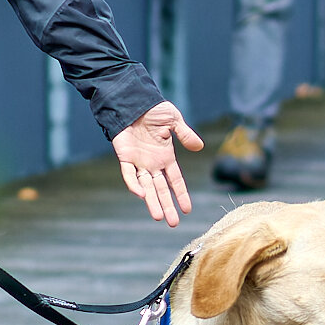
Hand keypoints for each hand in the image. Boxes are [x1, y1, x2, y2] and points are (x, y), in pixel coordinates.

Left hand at [111, 103, 203, 226]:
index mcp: (166, 157)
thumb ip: (185, 134)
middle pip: (161, 189)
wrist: (133, 100)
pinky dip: (134, 184)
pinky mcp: (124, 156)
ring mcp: (139, 162)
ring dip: (152, 202)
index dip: (181, 195)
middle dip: (167, 206)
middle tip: (173, 224)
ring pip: (146, 187)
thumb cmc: (154, 109)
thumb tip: (199, 147)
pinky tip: (141, 195)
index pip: (175, 180)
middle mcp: (153, 163)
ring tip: (158, 217)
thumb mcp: (174, 120)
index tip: (188, 209)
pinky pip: (129, 174)